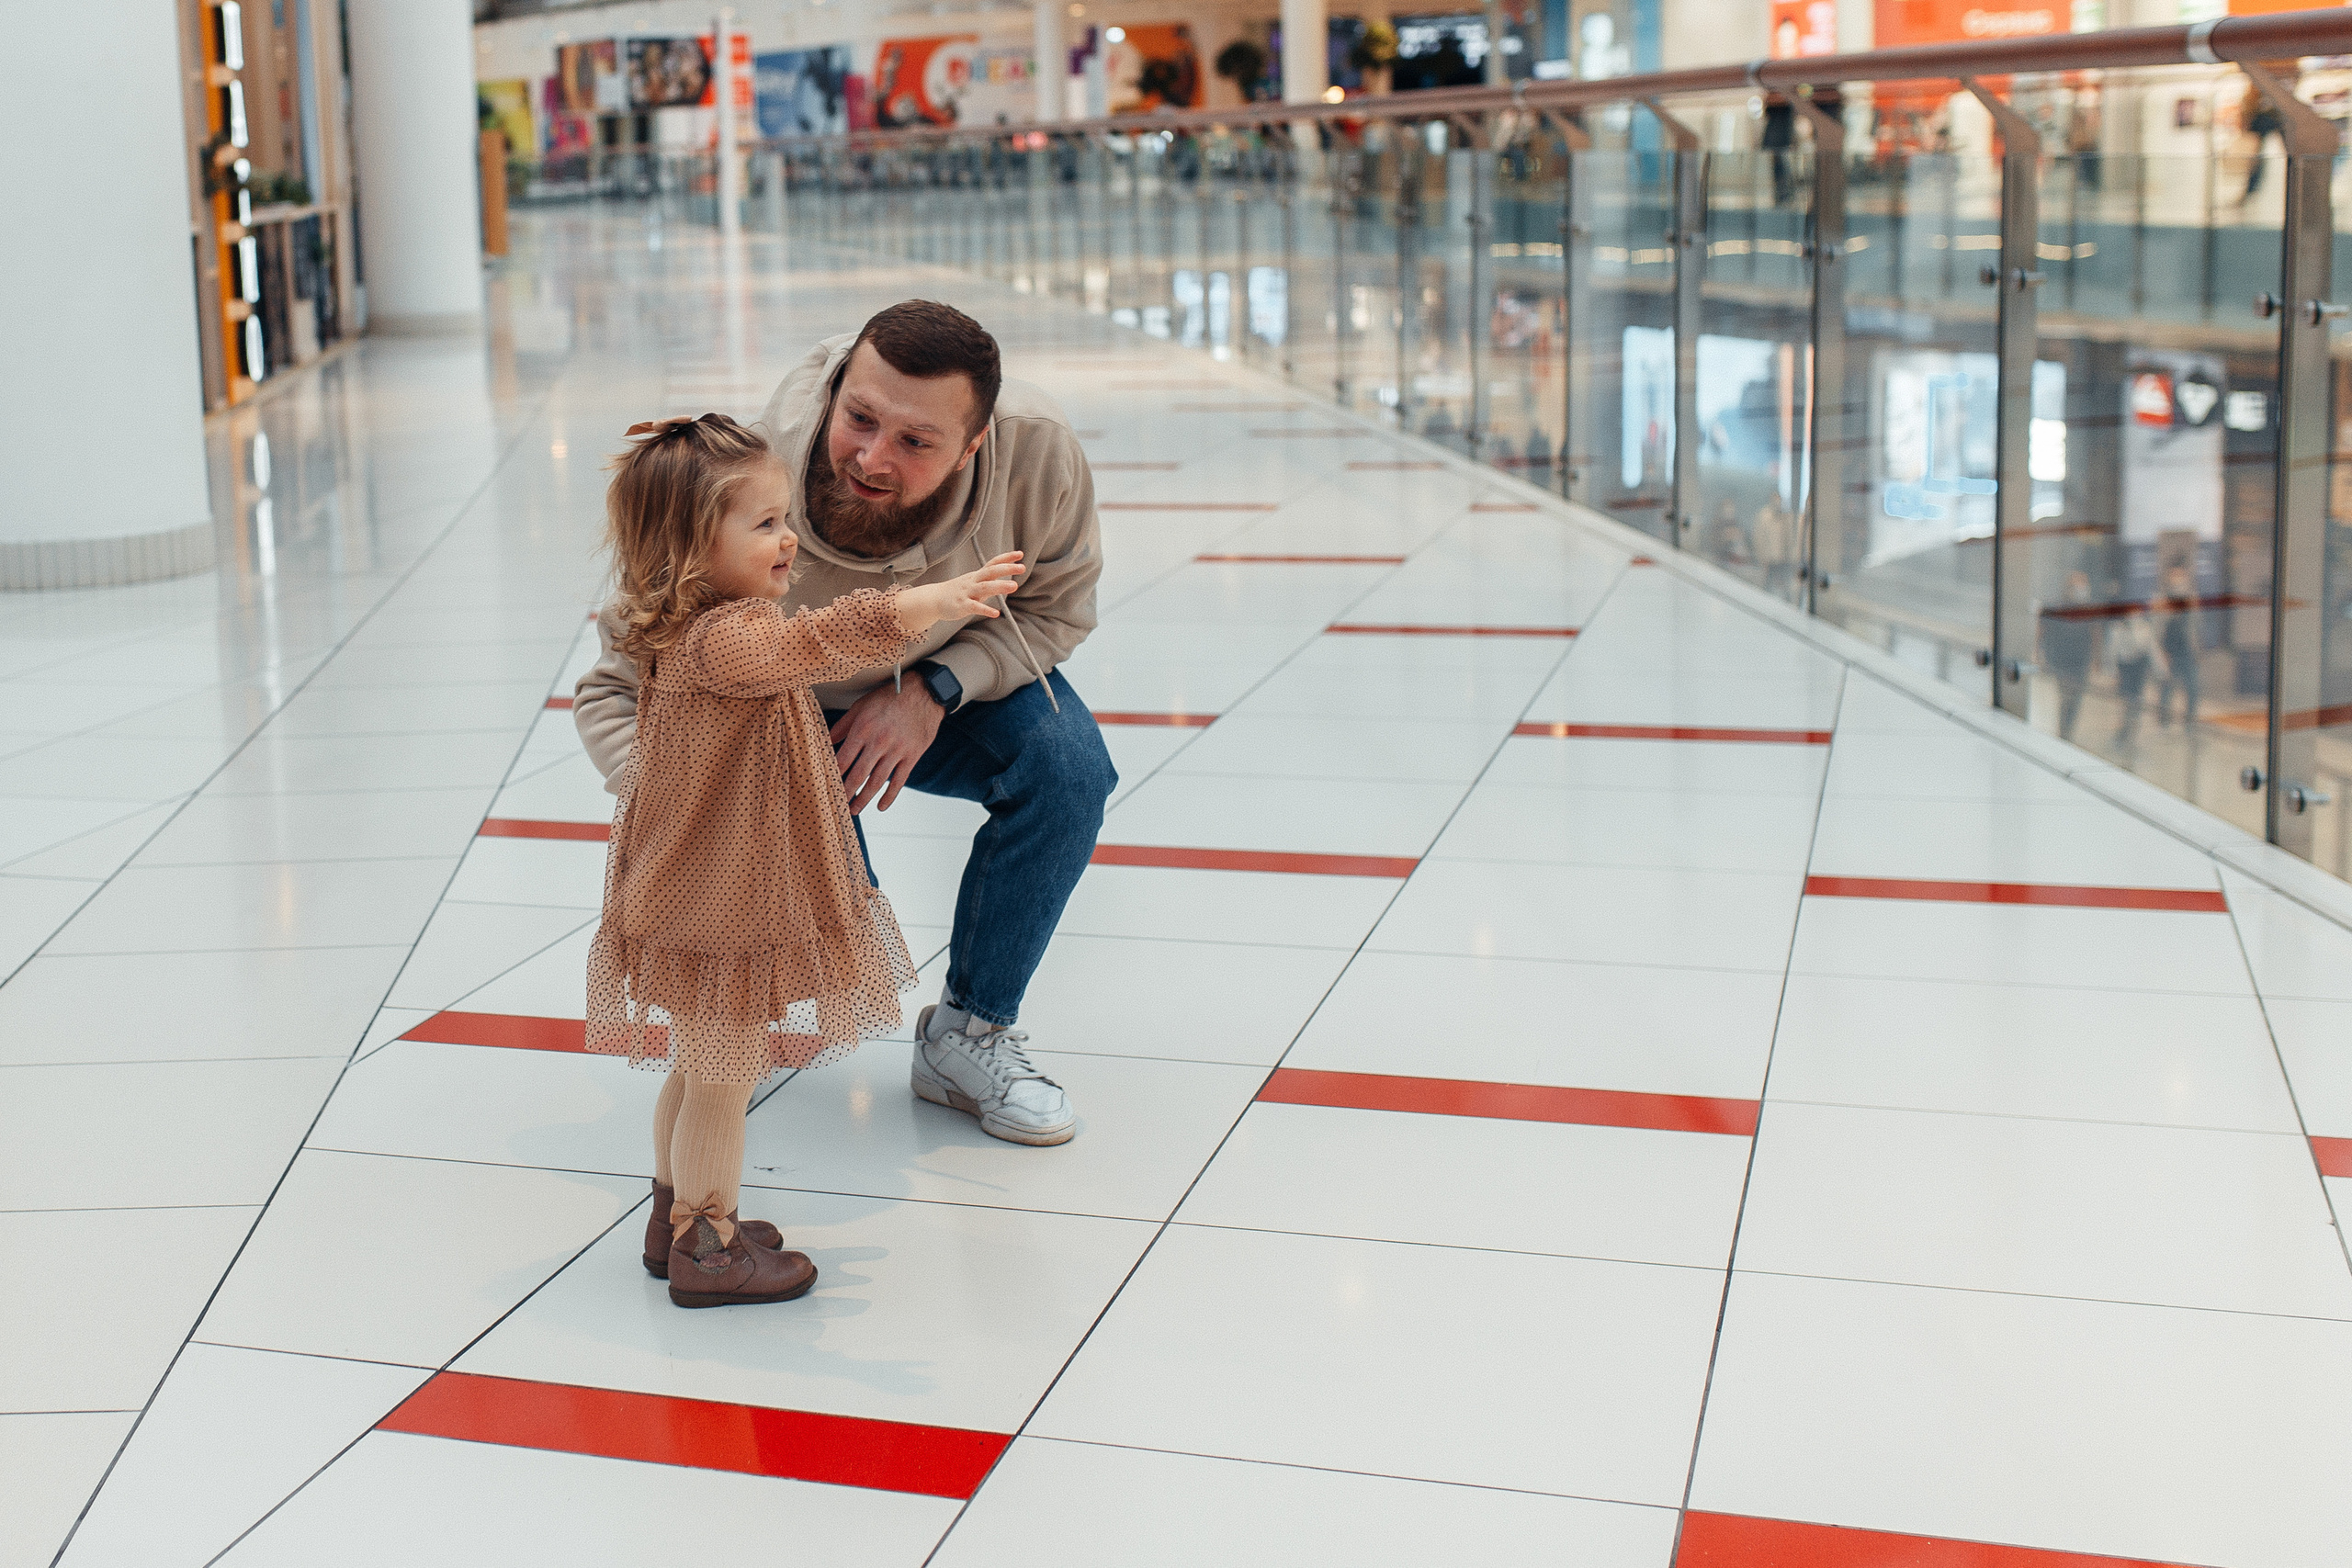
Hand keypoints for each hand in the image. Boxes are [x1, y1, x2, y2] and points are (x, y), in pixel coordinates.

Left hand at [829, 678, 944, 813]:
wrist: (924, 694)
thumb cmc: (889, 698)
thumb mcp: (861, 706)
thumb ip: (843, 725)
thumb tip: (827, 741)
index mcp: (863, 729)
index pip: (843, 759)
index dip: (833, 775)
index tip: (826, 785)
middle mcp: (879, 742)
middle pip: (858, 775)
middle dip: (845, 792)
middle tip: (837, 804)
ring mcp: (897, 751)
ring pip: (877, 782)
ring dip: (864, 798)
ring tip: (854, 810)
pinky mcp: (912, 756)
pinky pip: (899, 781)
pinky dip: (889, 796)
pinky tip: (881, 806)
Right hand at [897, 552, 1023, 633]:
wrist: (933, 600)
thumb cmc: (957, 592)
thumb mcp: (974, 583)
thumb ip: (989, 582)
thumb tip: (1007, 581)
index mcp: (977, 575)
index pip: (993, 563)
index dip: (1006, 558)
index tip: (1020, 554)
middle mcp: (973, 581)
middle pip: (990, 572)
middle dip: (1006, 569)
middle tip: (1022, 568)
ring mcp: (967, 593)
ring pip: (985, 587)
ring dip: (999, 586)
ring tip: (1014, 586)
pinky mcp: (962, 606)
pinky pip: (975, 607)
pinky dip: (985, 610)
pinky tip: (996, 614)